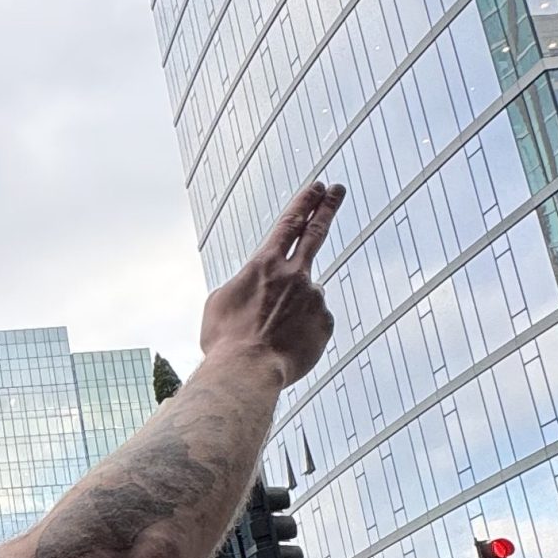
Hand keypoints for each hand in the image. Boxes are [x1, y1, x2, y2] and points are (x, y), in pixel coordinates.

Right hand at [198, 180, 341, 386]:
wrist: (247, 370)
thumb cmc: (225, 339)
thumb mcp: (219, 302)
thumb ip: (245, 285)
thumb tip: (262, 287)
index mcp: (264, 264)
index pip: (289, 223)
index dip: (305, 202)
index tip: (318, 187)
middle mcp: (295, 274)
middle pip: (316, 232)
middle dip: (327, 207)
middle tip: (337, 190)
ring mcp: (314, 298)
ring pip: (305, 298)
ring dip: (291, 312)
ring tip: (271, 335)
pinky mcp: (326, 322)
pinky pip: (314, 323)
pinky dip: (302, 331)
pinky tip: (285, 345)